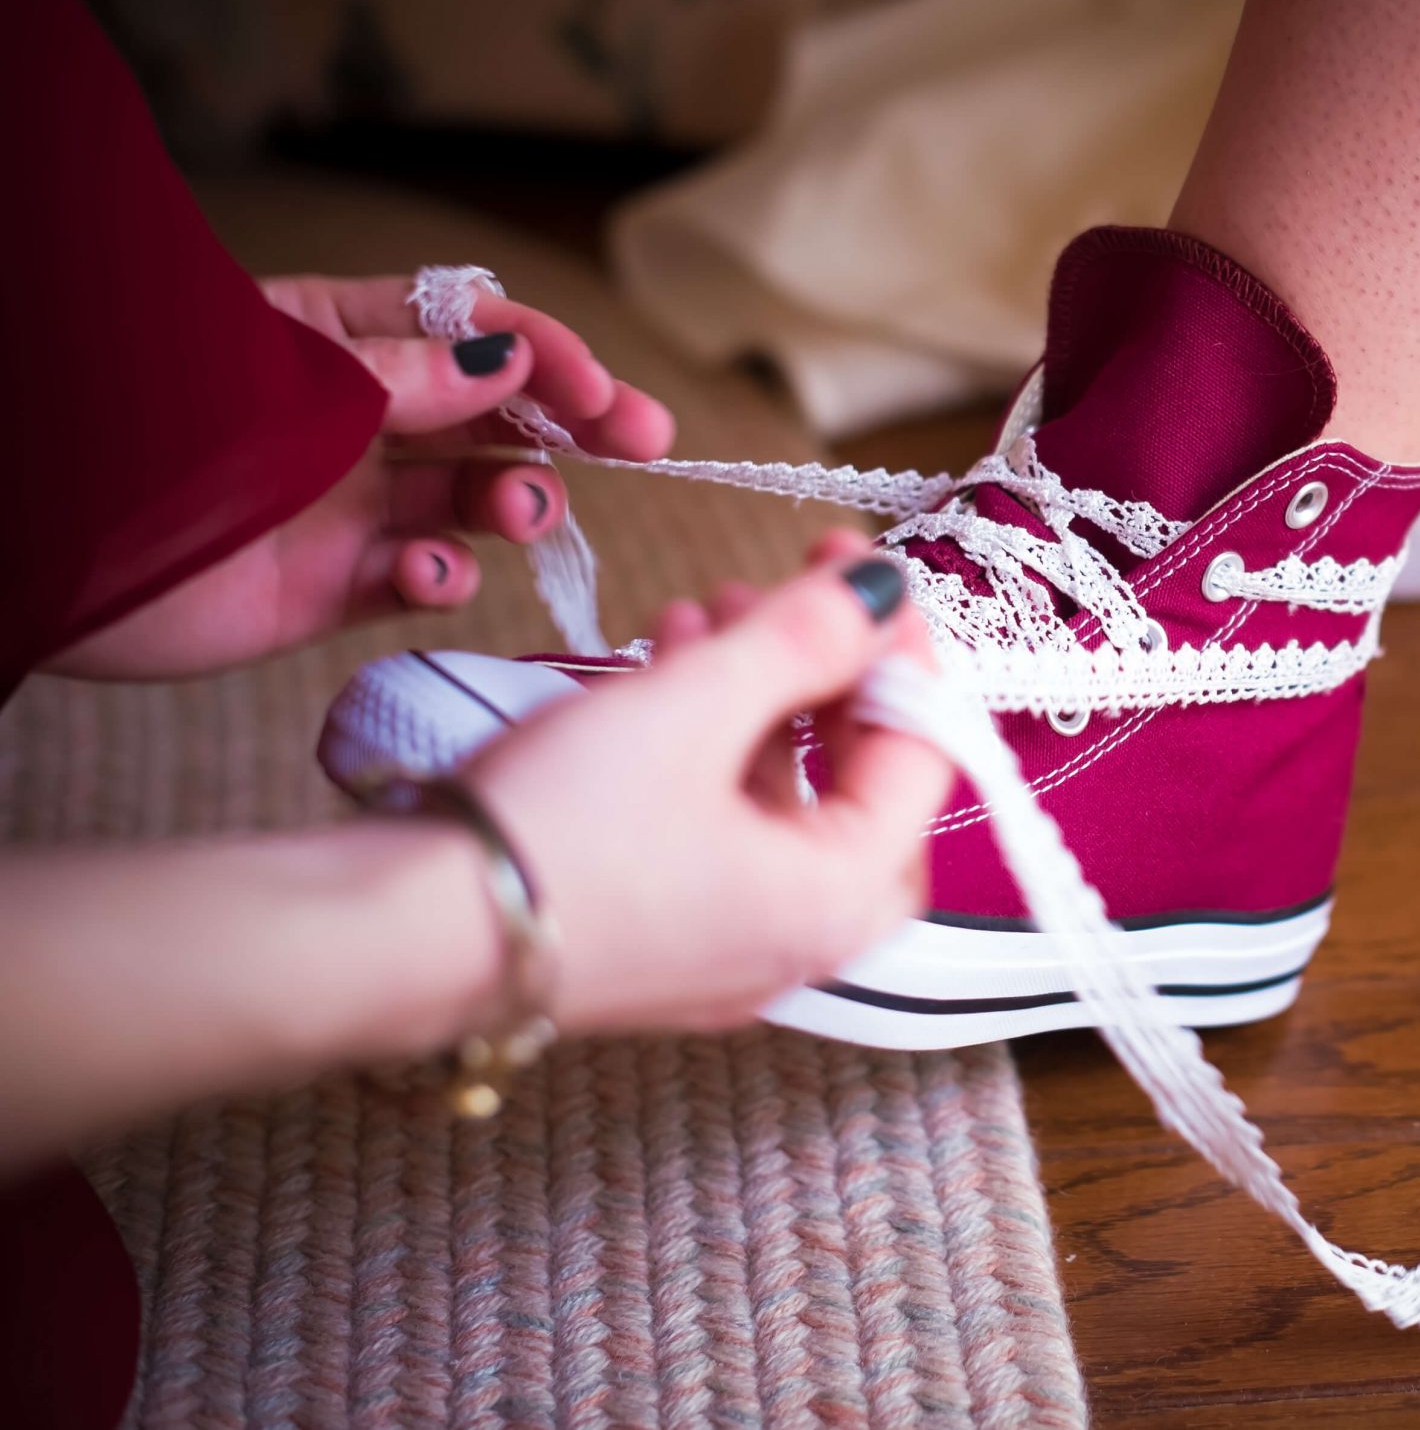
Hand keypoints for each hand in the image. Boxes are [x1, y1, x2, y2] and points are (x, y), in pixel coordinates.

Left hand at [45, 273, 674, 678]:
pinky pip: (422, 577)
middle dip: (575, 423)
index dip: (547, 355)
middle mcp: (359, 415)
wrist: (50, 551)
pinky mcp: (336, 585)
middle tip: (646, 442)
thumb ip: (411, 379)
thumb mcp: (297, 383)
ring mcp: (352, 501)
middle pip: (497, 411)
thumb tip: (514, 363)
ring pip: (473, 495)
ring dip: (516, 500)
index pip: (473, 329)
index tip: (601, 392)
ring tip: (523, 513)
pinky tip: (430, 578)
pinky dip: (442, 580)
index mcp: (340, 337)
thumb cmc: (161, 429)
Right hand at [459, 547, 949, 1034]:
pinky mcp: (654, 936)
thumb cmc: (559, 832)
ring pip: (778, 797)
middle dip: (824, 671)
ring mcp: (723, 947)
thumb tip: (888, 590)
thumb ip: (806, 638)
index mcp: (841, 897)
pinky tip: (654, 674)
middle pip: (857, 778)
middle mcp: (798, 940)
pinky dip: (703, 748)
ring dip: (754, 697)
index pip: (923, 753)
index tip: (859, 566)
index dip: (899, 645)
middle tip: (788, 590)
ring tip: (702, 616)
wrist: (401, 936)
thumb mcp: (698, 703)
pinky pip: (714, 827)